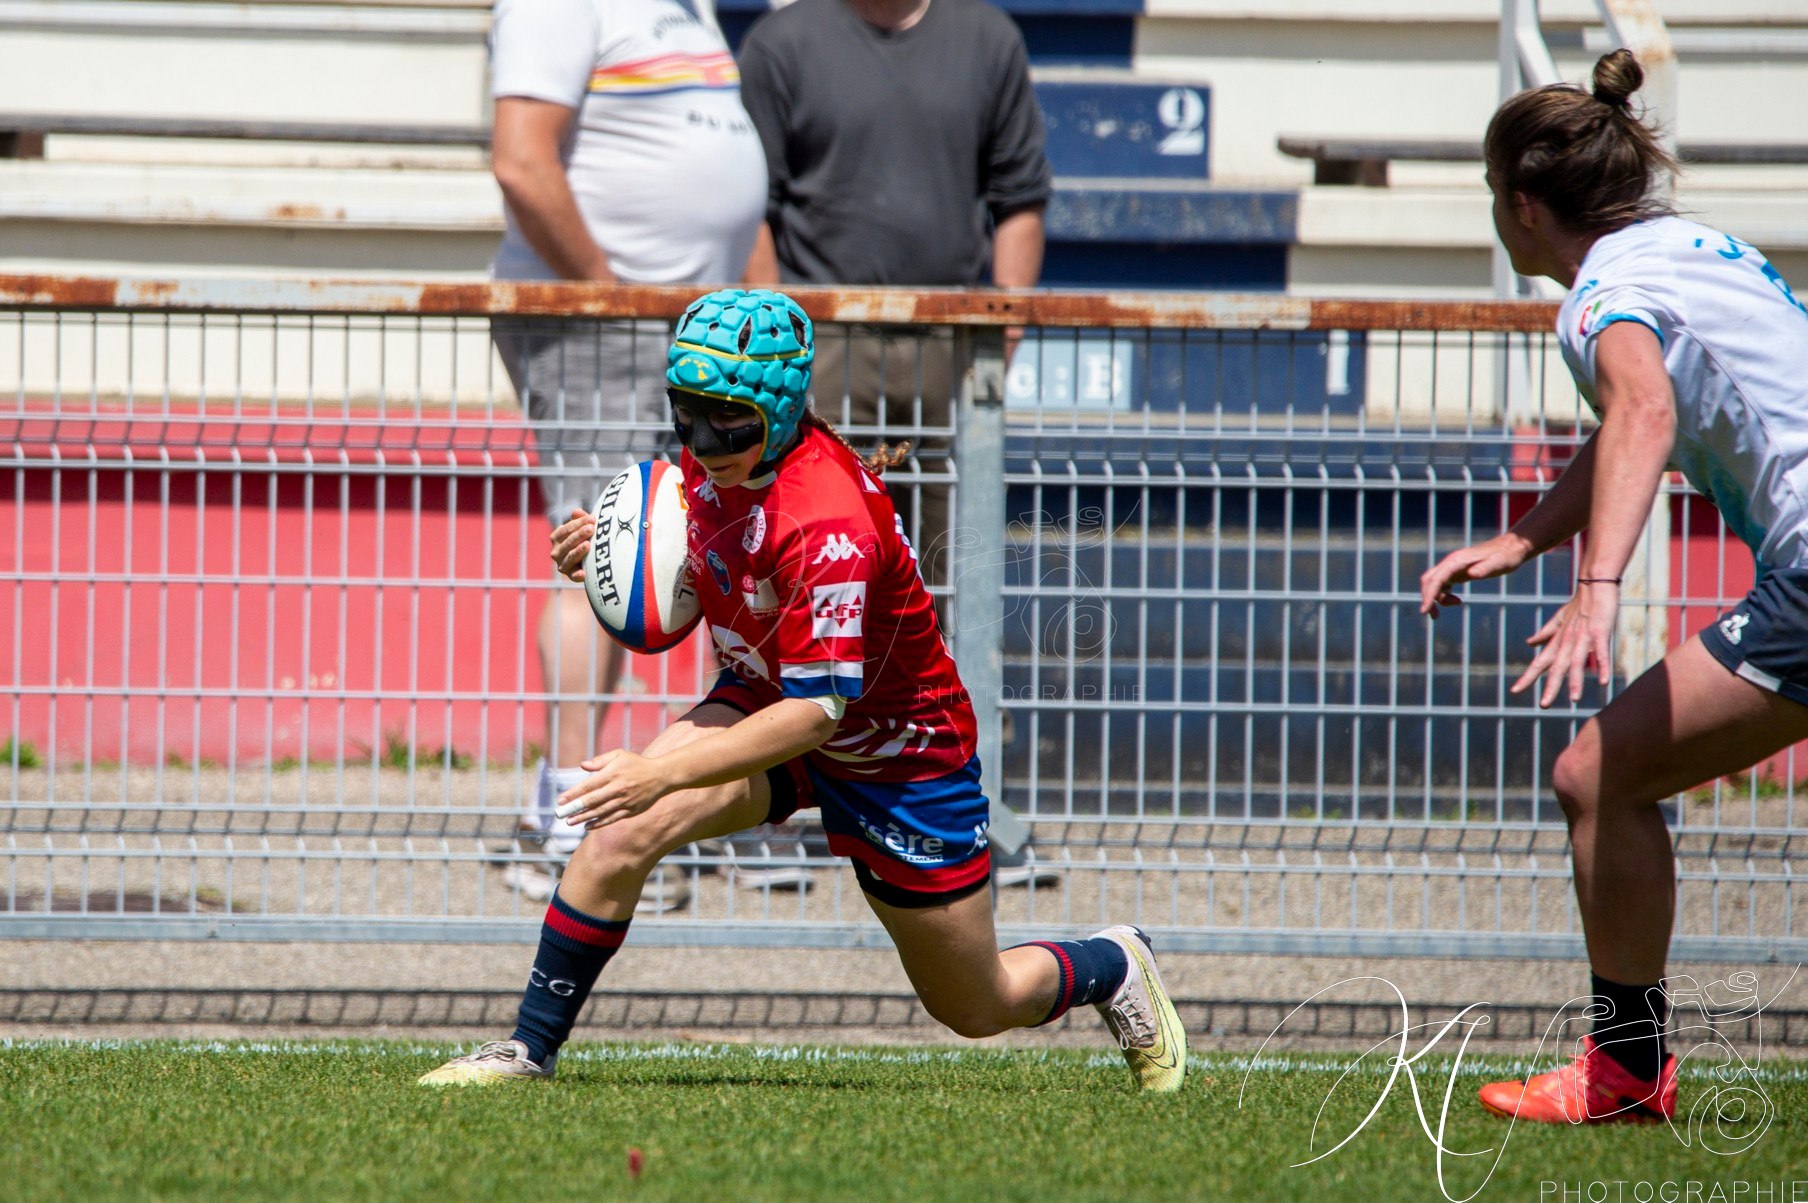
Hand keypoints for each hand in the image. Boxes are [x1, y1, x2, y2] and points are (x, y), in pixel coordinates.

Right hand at [549, 507, 595, 581]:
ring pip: (570, 557)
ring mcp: (562, 564)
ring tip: (588, 545)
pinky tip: (584, 573)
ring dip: (579, 551)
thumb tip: (576, 511)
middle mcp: (556, 551)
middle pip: (568, 542)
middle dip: (580, 535)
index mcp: (557, 538)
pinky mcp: (571, 575)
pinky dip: (578, 575)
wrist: (588, 560)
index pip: (566, 529)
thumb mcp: (582, 528)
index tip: (592, 518)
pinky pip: (573, 576)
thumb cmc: (584, 539)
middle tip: (591, 529)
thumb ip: (579, 519)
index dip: (578, 523)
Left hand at [554, 749, 675, 828]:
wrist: (662, 775)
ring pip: (601, 811)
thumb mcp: (619, 755)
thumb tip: (582, 766)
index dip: (573, 793)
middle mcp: (618, 788)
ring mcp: (625, 800)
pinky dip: (600, 823)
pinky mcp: (632, 810)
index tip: (560, 800)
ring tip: (570, 822)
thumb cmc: (636, 763)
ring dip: (584, 817)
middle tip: (561, 814)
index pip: (589, 785)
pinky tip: (588, 826)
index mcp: (613, 773)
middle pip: (592, 800)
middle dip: (575, 808)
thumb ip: (600, 761)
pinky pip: (613, 818)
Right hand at [1419, 533, 1534, 618]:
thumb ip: (1485, 568)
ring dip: (1437, 598)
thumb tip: (1472, 574)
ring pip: (1434, 583)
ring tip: (1456, 604)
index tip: (1424, 611)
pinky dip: (1443, 595)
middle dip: (1428, 598)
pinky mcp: (1457, 572)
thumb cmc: (1506, 556)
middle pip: (1429, 581)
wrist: (1511, 548)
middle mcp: (1451, 563)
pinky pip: (1442, 584)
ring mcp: (1453, 567)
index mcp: (1456, 561)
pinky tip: (1456, 601)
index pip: (1436, 580)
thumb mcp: (1498, 563)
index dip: (1428, 596)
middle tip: (1434, 616)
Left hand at [1512, 581, 1618, 707]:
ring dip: (1576, 681)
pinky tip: (1603, 681)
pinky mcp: (1600, 631)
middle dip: (1551, 686)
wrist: (1594, 583)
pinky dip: (1602, 666)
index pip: (1540, 662)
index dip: (1528, 676)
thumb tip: (1529, 643)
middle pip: (1557, 667)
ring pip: (1577, 662)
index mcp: (1558, 640)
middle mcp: (1567, 641)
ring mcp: (1583, 637)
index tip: (1514, 691)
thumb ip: (1545, 633)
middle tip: (1544, 705)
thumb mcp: (1559, 620)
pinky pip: (1601, 651)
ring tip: (1574, 699)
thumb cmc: (1578, 604)